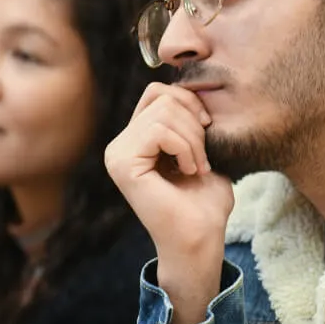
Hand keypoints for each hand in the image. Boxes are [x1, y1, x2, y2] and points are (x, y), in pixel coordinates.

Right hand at [105, 83, 234, 323]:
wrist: (201, 239)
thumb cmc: (204, 200)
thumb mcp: (200, 149)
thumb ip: (189, 118)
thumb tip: (193, 84)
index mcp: (134, 140)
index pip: (158, 92)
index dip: (189, 102)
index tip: (207, 130)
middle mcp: (119, 145)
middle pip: (161, 98)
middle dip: (194, 124)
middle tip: (203, 158)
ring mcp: (117, 154)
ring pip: (163, 112)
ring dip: (193, 139)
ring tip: (197, 166)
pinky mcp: (123, 164)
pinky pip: (159, 130)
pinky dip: (185, 147)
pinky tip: (190, 170)